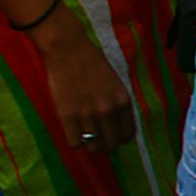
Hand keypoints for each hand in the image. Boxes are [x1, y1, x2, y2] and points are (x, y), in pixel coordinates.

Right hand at [31, 5, 134, 149]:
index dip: (120, 138)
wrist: (68, 48)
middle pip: (112, 144)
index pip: (128, 134)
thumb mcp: (115, 82)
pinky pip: (75, 143)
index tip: (113, 135)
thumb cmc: (92, 61)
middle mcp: (108, 110)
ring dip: (90, 144)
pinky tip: (73, 130)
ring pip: (94, 147)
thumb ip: (117, 103)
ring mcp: (88, 114)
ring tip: (85, 134)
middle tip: (98, 138)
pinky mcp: (68, 116)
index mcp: (123, 101)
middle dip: (106, 144)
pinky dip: (75, 140)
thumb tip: (116, 126)